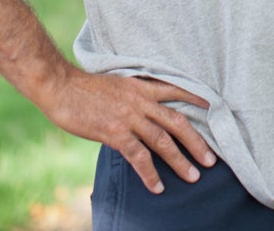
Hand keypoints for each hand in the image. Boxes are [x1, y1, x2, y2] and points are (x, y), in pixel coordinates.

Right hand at [44, 67, 216, 193]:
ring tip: (192, 177)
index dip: (195, 98)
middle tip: (210, 160)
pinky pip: (139, 156)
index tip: (213, 107)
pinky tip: (157, 187)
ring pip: (162, 141)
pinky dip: (150, 174)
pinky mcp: (115, 132)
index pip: (175, 90)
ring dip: (179, 161)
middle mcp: (140, 100)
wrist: (61, 86)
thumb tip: (142, 114)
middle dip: (196, 142)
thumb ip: (132, 98)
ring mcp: (129, 117)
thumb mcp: (115, 85)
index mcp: (140, 86)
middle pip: (176, 122)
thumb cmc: (84, 88)